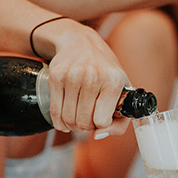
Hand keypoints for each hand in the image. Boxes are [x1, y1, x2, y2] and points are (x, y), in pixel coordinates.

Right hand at [41, 19, 129, 134]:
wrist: (81, 42)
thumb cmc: (105, 69)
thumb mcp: (122, 90)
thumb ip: (121, 120)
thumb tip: (98, 136)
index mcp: (113, 81)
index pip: (102, 121)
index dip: (101, 125)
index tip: (101, 118)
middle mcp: (93, 77)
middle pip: (83, 122)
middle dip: (86, 127)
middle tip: (88, 120)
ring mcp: (72, 76)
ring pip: (68, 119)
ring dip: (72, 126)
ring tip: (78, 118)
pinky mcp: (56, 77)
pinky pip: (55, 113)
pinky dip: (60, 122)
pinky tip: (65, 119)